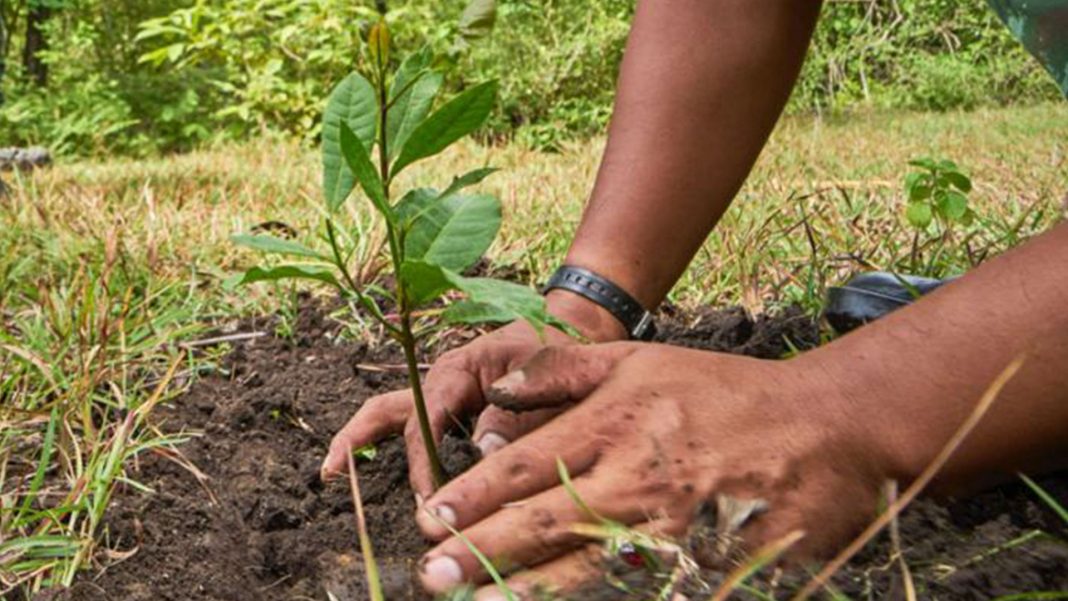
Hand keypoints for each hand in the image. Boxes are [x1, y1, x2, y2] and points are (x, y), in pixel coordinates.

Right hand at [320, 291, 626, 498]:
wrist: (569, 327)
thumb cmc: (556, 348)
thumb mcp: (543, 377)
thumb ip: (516, 415)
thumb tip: (484, 453)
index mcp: (457, 369)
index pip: (426, 418)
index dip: (422, 459)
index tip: (427, 496)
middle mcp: (442, 382)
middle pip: (387, 408)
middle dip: (358, 438)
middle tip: (330, 472)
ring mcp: (443, 393)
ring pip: (392, 415)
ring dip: (363, 439)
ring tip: (333, 472)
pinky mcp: (453, 407)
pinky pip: (418, 427)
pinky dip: (402, 449)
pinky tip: (391, 476)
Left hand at [413, 342, 907, 598]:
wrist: (825, 427)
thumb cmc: (724, 391)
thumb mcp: (640, 359)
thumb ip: (562, 370)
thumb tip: (497, 388)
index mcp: (613, 422)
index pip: (524, 466)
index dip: (471, 498)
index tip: (431, 521)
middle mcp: (634, 476)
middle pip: (542, 522)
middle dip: (481, 554)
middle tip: (432, 577)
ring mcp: (671, 526)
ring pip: (582, 568)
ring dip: (525, 589)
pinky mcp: (705, 563)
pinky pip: (639, 588)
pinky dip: (598, 597)